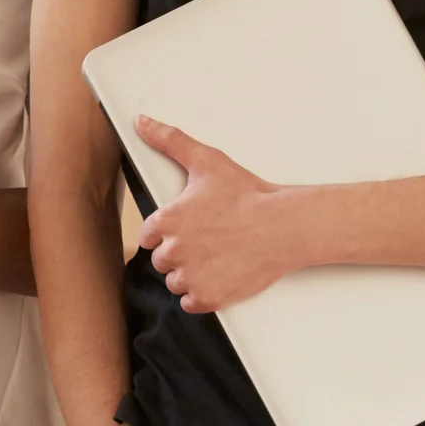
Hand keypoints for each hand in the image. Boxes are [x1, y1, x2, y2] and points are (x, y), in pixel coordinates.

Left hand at [132, 116, 303, 312]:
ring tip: (217, 258)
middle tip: (209, 241)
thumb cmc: (247, 194)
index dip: (168, 233)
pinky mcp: (208, 298)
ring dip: (191, 275)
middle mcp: (173, 252)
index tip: (189, 229)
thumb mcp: (206, 161)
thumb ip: (169, 141)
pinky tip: (220, 276)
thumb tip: (141, 122)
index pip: (148, 237)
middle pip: (162, 261)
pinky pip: (191, 304)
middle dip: (181, 254)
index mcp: (166, 221)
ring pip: (176, 283)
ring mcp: (190, 277)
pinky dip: (203, 295)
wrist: (283, 226)